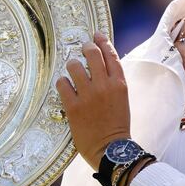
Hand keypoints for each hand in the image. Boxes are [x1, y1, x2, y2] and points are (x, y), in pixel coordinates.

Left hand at [56, 31, 130, 169]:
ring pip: (74, 65)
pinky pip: (62, 83)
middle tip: (82, 49)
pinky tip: (64, 87)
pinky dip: (62, 83)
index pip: (111, 54)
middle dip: (86, 48)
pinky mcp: (73, 106)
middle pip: (92, 53)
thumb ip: (113, 82)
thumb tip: (101, 66)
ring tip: (72, 73)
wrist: (111, 150)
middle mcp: (104, 85)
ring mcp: (88, 95)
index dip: (102, 42)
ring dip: (72, 66)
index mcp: (119, 84)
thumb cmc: (117, 126)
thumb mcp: (122, 99)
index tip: (96, 35)